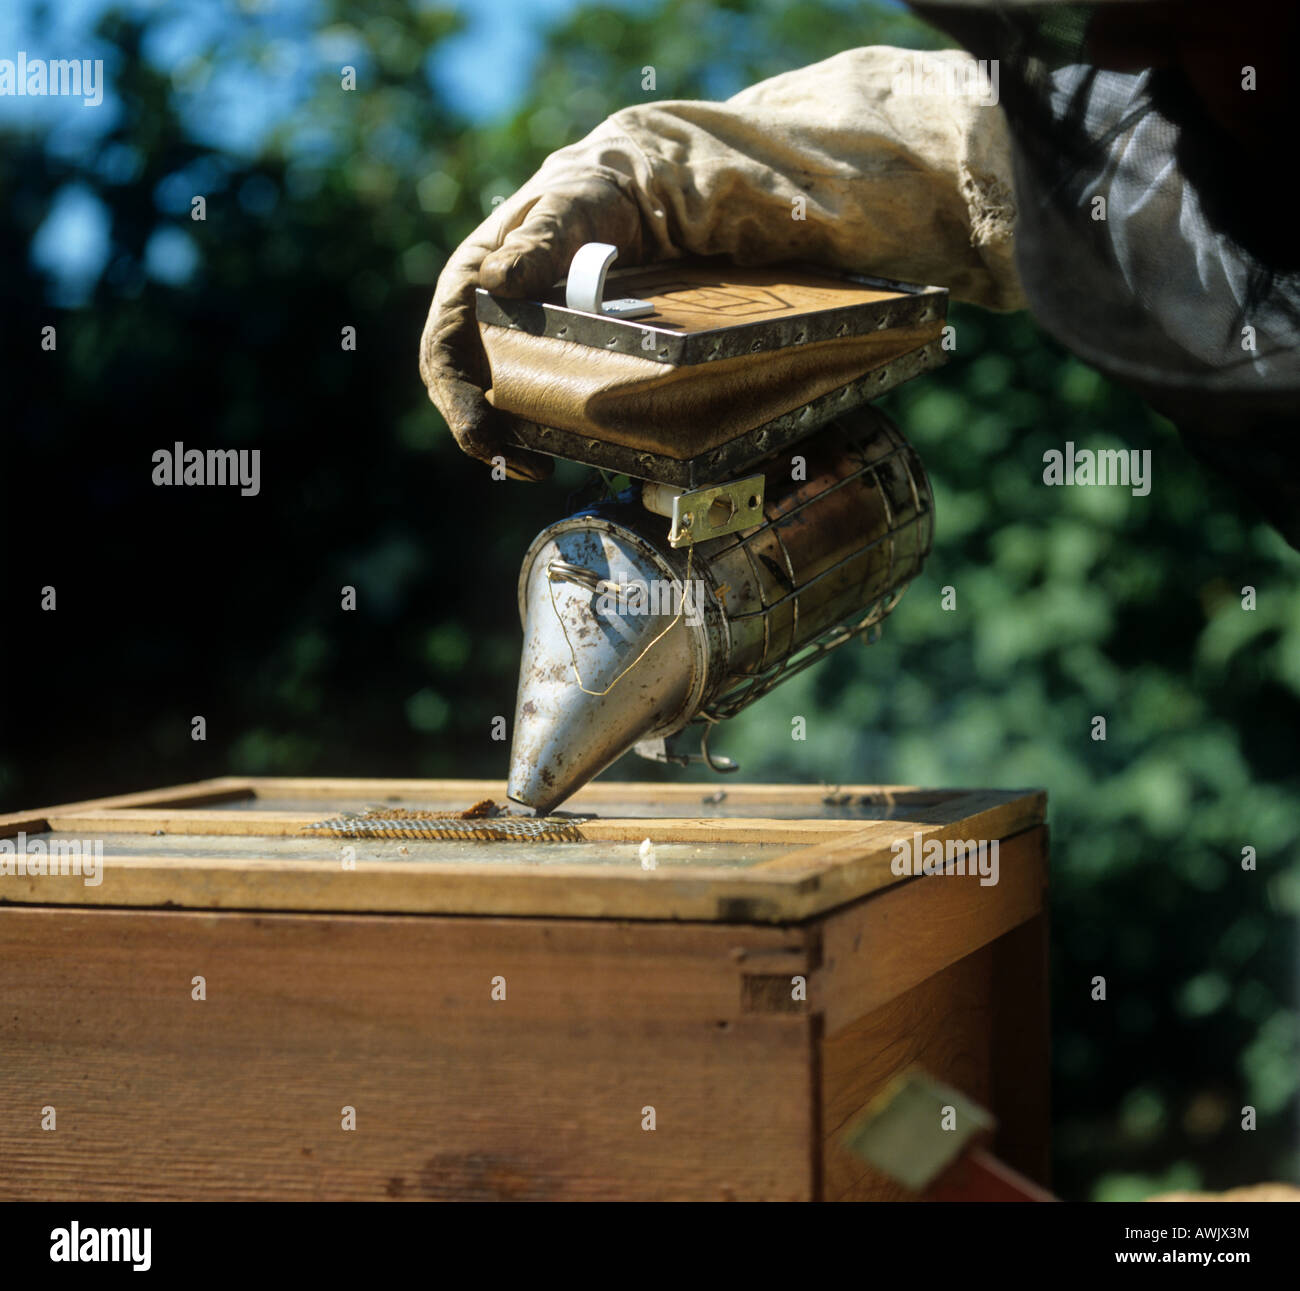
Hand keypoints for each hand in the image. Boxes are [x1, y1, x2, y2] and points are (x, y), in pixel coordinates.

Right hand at [419, 151, 652, 479]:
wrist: (623, 199)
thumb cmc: (583, 199)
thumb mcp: (564, 210)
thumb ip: (537, 242)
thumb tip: (499, 279)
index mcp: (468, 285)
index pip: (442, 352)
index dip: (456, 400)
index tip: (480, 432)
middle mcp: (479, 321)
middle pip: (462, 391)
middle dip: (485, 436)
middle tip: (528, 466)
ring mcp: (507, 342)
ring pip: (493, 401)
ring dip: (512, 440)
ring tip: (543, 467)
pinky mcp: (538, 355)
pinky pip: (528, 398)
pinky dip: (539, 426)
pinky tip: (565, 444)